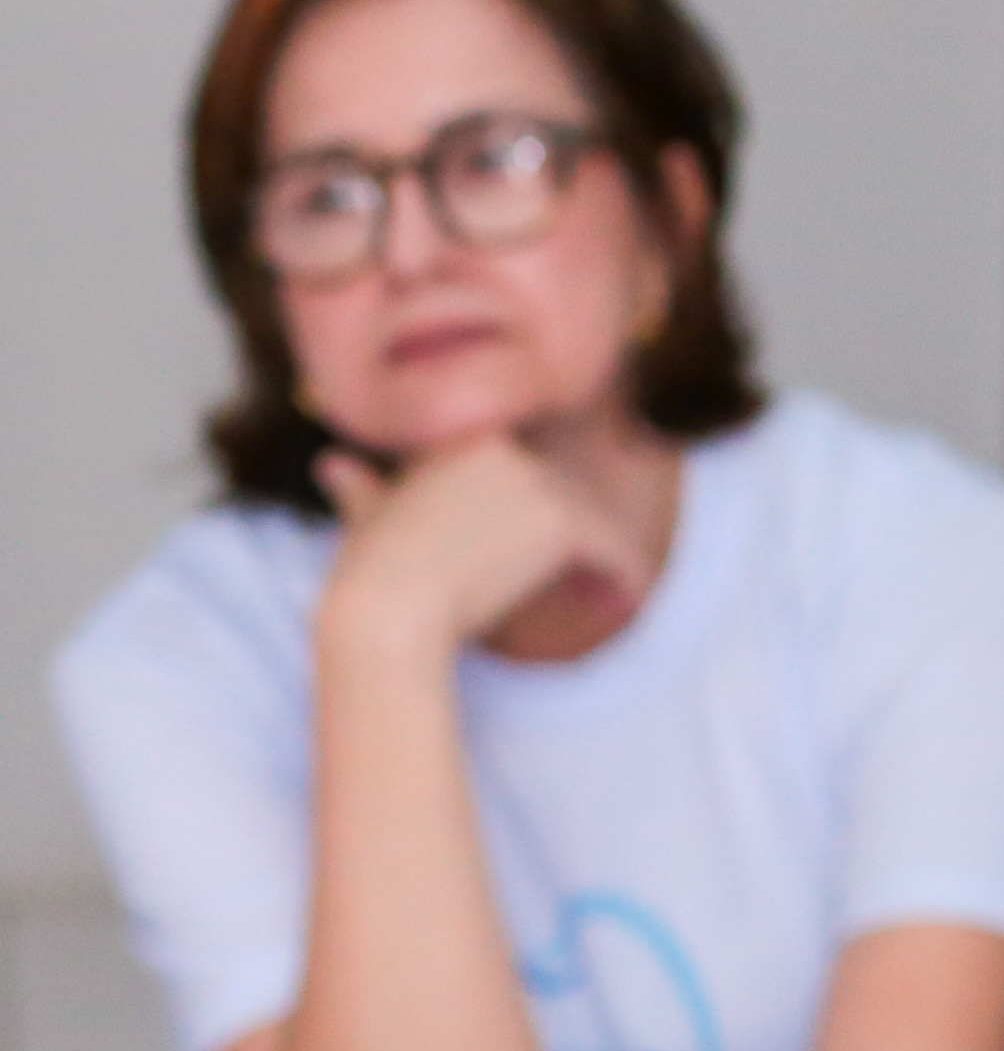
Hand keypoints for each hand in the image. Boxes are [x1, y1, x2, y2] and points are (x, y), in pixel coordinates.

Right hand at [318, 435, 658, 661]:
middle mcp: (508, 448)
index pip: (525, 468)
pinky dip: (622, 571)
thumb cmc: (366, 574)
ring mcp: (537, 479)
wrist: (384, 612)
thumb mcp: (364, 520)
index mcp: (466, 438)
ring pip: (590, 515)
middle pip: (563, 488)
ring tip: (614, 586)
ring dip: (606, 552)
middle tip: (594, 566)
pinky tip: (627, 598)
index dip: (541, 509)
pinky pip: (610, 544)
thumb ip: (361, 488)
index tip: (549, 543)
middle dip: (578, 530)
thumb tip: (330, 463)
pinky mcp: (560, 518)